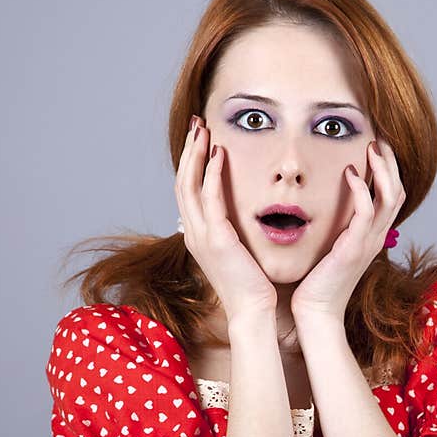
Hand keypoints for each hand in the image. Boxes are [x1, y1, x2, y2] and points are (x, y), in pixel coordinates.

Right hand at [175, 116, 277, 323]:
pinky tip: (219, 154)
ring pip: (189, 185)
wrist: (253, 311)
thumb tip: (241, 217)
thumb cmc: (252, 286)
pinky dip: (211, 174)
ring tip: (203, 130)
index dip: (190, 163)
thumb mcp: (239, 253)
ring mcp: (202, 236)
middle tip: (197, 125)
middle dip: (189, 151)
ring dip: (195, 154)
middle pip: (182, 182)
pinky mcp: (217, 239)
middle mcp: (193, 234)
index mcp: (197, 236)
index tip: (200, 139)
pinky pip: (210, 198)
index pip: (187, 191)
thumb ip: (234, 232)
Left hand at [290, 136, 405, 322]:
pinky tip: (351, 173)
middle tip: (378, 138)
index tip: (376, 147)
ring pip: (390, 197)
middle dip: (390, 162)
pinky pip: (366, 212)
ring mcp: (368, 243)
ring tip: (370, 147)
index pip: (391, 196)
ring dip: (382, 169)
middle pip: (397, 191)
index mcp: (372, 236)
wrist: (316, 312)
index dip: (389, 169)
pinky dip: (362, 189)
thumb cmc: (317, 283)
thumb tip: (326, 207)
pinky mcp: (354, 248)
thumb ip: (335, 228)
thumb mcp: (330, 249)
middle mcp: (376, 237)